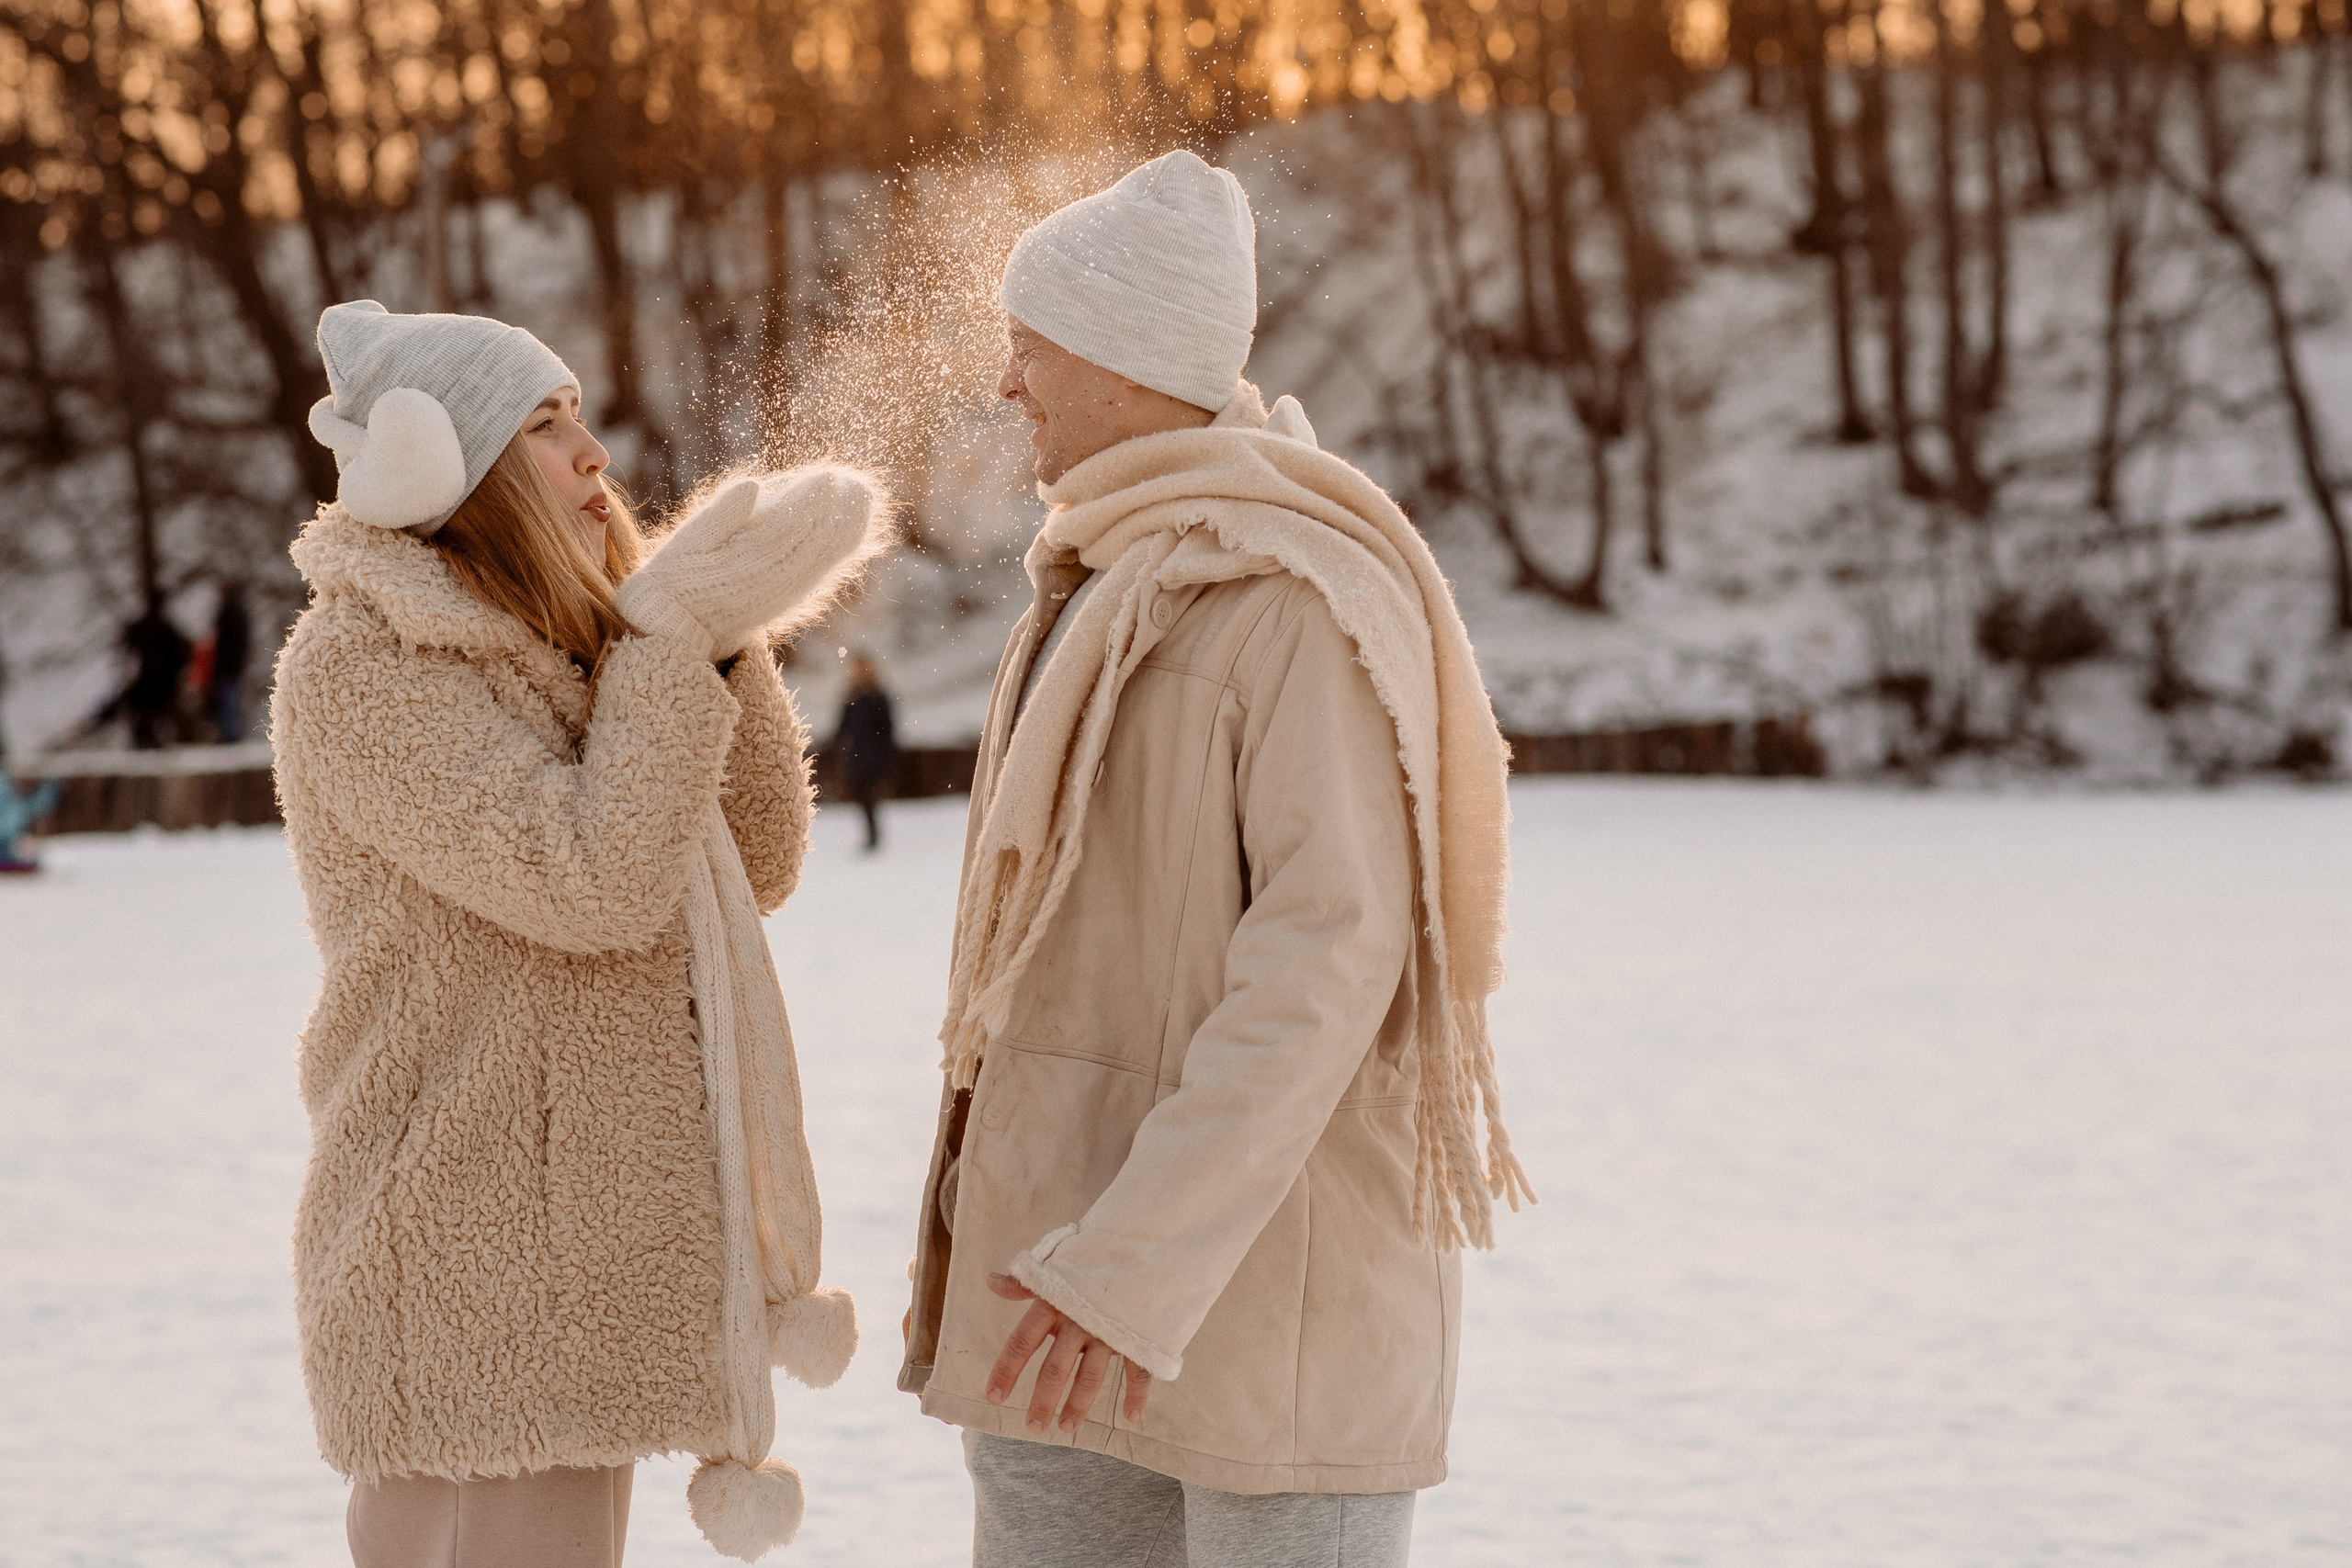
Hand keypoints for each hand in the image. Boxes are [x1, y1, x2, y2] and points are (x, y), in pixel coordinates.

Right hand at [617, 465, 881, 658]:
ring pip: (825, 556)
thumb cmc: (681, 572)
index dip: (810, 502)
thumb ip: (720, 514)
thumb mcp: (688, 540)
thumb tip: (752, 484)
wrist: (683, 623)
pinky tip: (857, 524)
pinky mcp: (792, 596)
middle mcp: (771, 578)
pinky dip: (843, 547)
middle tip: (854, 480)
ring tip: (863, 493)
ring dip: (848, 526)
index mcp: (743, 561)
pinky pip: (824, 570)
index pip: (787, 527)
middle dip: (838, 509)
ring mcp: (785, 590)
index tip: (828, 476)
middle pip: (814, 541)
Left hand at [985, 1272, 1151, 1432]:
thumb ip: (1024, 1283)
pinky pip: (1138, 1370)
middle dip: (1043, 1401)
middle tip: (1033, 1428)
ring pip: (1091, 1376)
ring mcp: (1110, 1330)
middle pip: (1055, 1368)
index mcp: (1054, 1303)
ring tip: (1066, 1427)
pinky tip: (1131, 1416)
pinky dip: (1136, 1394)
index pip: (1022, 1341)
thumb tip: (991, 1282)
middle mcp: (1079, 1320)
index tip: (993, 1397)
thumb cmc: (1091, 1259)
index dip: (1006, 1370)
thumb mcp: (1056, 1266)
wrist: (1141, 1243)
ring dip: (1078, 1404)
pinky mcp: (1138, 1335)